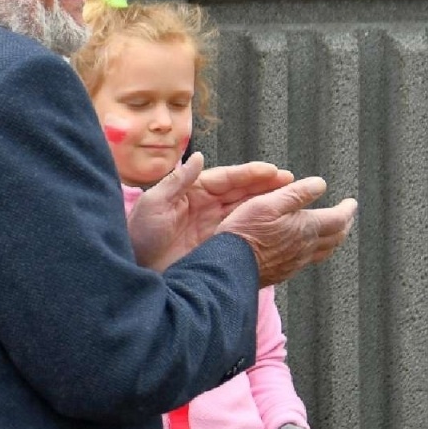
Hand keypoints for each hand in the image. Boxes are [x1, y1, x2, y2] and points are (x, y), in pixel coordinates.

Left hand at [128, 154, 294, 270]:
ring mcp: (212, 227)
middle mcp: (205, 207)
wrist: (135, 272)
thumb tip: (198, 156)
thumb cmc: (137, 236)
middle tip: (292, 183)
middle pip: (241, 192)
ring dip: (268, 205)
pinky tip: (278, 228)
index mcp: (191, 192)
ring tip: (293, 201)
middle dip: (266, 186)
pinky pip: (242, 233)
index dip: (250, 174)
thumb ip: (176, 181)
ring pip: (246, 211)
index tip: (273, 171)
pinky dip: (259, 228)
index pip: (226, 178)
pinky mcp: (216, 246)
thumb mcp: (153, 206)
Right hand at [217, 177, 357, 286]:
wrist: (230, 267)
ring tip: (333, 234)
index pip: (338, 218)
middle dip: (343, 225)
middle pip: (335, 237)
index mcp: (306, 227)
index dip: (347, 210)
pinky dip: (314, 252)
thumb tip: (320, 184)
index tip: (351, 203)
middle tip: (346, 217)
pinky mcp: (283, 273)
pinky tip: (306, 250)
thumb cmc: (245, 232)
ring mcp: (295, 262)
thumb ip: (296, 193)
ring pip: (323, 252)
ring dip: (332, 240)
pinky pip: (306, 262)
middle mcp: (306, 247)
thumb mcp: (268, 203)